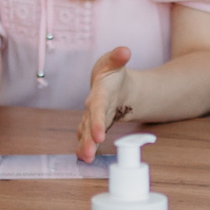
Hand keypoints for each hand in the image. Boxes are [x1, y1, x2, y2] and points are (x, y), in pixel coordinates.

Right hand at [78, 46, 136, 161]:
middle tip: (88, 154)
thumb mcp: (114, 62)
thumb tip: (125, 50)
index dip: (98, 122)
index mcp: (99, 93)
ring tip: (86, 158)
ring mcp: (92, 118)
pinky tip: (85, 157)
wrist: (107, 83)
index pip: (97, 108)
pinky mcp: (94, 126)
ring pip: (87, 133)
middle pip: (89, 125)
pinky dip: (86, 146)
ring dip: (85, 146)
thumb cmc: (111, 73)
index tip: (100, 135)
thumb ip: (118, 57)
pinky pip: (88, 137)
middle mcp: (93, 107)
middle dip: (88, 140)